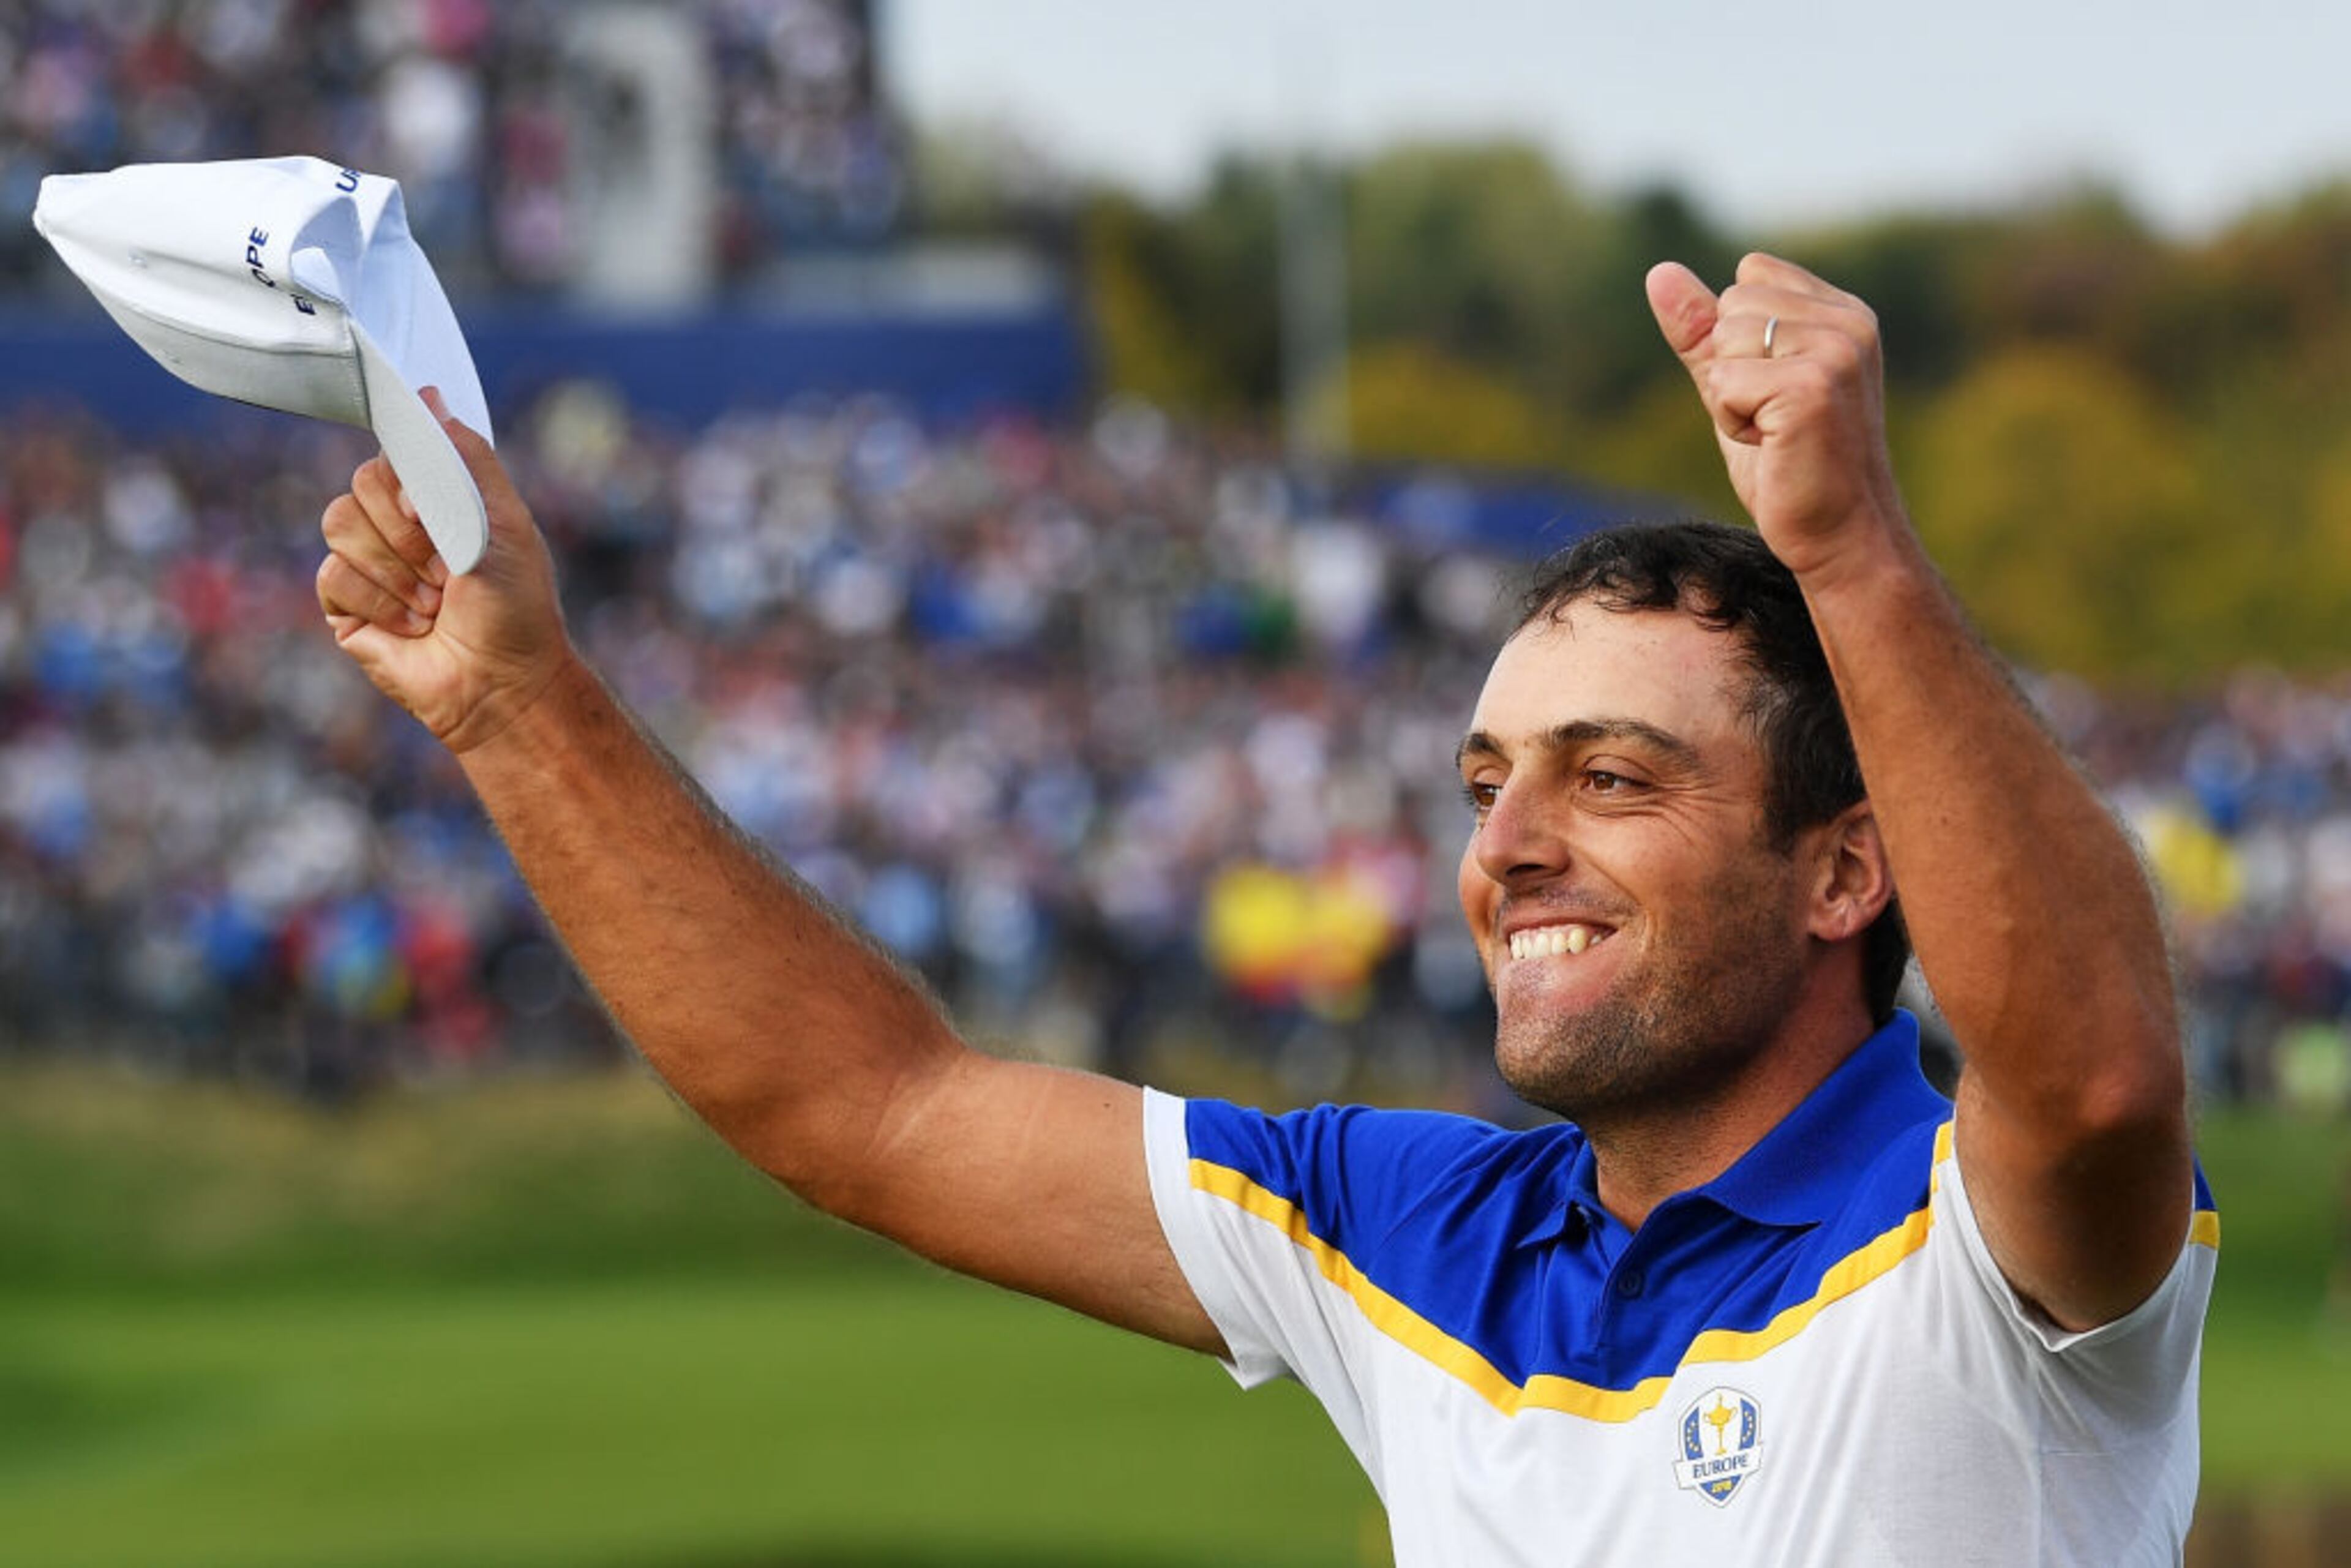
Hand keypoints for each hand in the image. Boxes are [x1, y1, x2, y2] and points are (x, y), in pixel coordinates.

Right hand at [316, 388, 573, 753]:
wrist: (503, 681)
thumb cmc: (516, 606)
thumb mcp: (506, 521)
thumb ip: (469, 457)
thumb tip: (429, 396)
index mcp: (434, 499)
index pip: (393, 453)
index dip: (408, 479)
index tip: (434, 513)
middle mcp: (395, 524)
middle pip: (360, 483)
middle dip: (409, 532)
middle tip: (447, 570)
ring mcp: (366, 562)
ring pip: (339, 523)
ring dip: (396, 570)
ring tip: (434, 603)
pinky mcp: (344, 604)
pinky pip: (333, 574)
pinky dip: (380, 601)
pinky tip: (411, 625)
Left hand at [1646, 253, 1909, 582]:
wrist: (1839, 536)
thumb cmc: (1790, 467)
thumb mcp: (1738, 386)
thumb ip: (1702, 330)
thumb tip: (1658, 271)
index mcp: (1842, 312)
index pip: (1749, 276)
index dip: (1738, 340)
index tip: (1774, 389)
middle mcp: (1849, 321)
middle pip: (1732, 304)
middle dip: (1733, 368)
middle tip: (1773, 419)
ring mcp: (1836, 350)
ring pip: (1726, 340)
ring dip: (1731, 396)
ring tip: (1774, 432)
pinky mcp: (1812, 386)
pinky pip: (1724, 381)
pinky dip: (1732, 420)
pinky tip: (1773, 445)